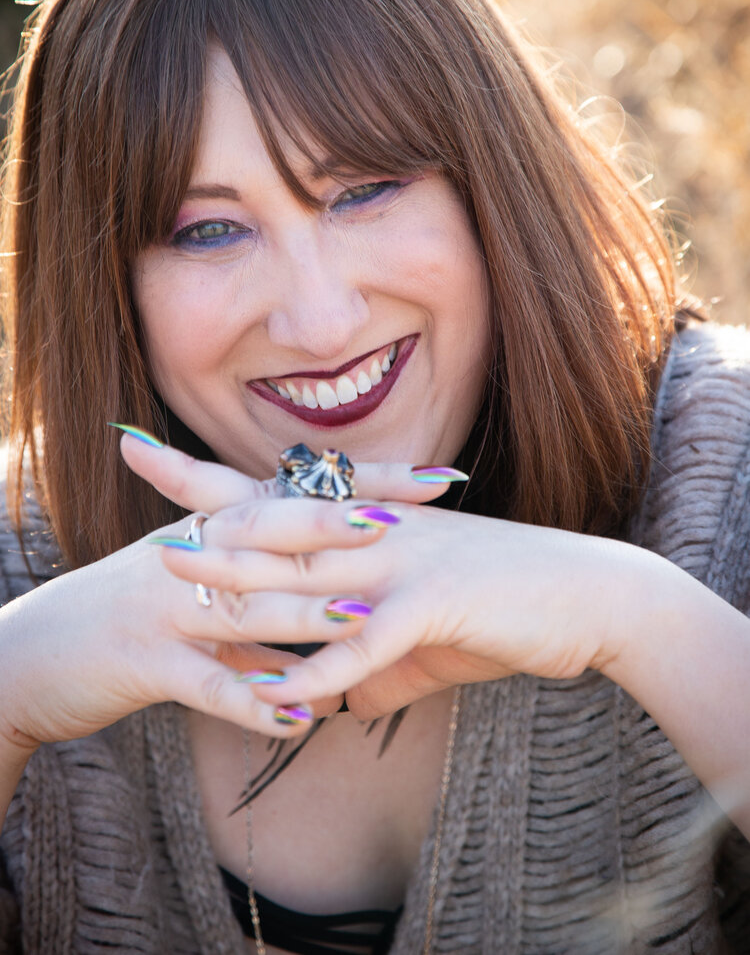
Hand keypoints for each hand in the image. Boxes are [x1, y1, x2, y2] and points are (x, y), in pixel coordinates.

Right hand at [0, 433, 447, 751]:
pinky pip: (206, 684)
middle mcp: (191, 555)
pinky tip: (300, 720)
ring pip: (243, 606)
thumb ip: (257, 595)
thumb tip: (326, 614)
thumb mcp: (192, 590)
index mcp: (211, 528)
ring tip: (363, 624)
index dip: (365, 482)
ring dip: (303, 617)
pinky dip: (253, 703)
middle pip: (270, 533)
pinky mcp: (143, 664)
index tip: (432, 478)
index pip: (299, 493)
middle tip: (398, 521)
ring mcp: (166, 607)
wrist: (33, 656)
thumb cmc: (125, 619)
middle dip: (333, 526)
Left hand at [122, 434, 638, 722]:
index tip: (148, 452)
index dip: (210, 474)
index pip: (277, 492)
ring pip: (307, 572)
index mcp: (372, 526)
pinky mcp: (437, 604)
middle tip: (133, 471)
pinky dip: (319, 672)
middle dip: (203, 503)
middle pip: (276, 516)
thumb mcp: (430, 632)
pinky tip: (278, 698)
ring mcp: (405, 563)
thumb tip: (335, 699)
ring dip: (240, 584)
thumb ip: (375, 662)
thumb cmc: (509, 608)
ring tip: (179, 589)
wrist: (590, 597)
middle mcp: (378, 532)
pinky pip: (365, 644)